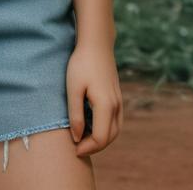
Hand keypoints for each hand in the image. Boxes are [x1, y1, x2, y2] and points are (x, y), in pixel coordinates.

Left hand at [66, 42, 122, 157]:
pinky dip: (106, 129)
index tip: (73, 148)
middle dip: (94, 147)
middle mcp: (116, 106)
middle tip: (77, 146)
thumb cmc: (81, 64)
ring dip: (101, 139)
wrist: (96, 43)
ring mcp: (119, 101)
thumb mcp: (73, 89)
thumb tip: (77, 137)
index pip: (100, 138)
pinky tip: (91, 125)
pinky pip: (115, 121)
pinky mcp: (117, 96)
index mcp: (106, 105)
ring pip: (115, 131)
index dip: (87, 148)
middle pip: (110, 138)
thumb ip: (75, 115)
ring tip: (83, 138)